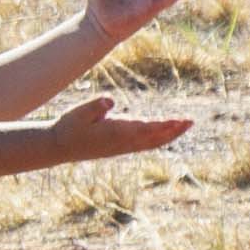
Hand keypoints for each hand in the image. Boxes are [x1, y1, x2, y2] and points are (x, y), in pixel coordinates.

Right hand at [47, 94, 190, 162]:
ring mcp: (122, 147)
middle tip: (190, 121)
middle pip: (155, 138)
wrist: (59, 147)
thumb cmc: (69, 126)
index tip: (179, 120)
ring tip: (185, 125)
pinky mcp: (120, 148)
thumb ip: (95, 106)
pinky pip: (145, 145)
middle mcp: (123, 142)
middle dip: (174, 130)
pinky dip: (159, 139)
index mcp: (116, 133)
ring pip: (152, 142)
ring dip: (170, 135)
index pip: (147, 128)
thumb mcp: (79, 112)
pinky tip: (165, 134)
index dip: (164, 125)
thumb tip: (110, 101)